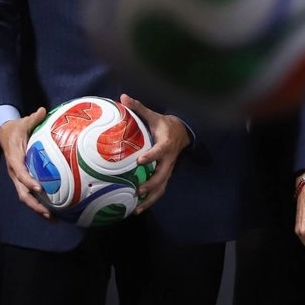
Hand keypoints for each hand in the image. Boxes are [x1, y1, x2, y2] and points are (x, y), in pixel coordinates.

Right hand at [0, 107, 49, 217]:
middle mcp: (15, 171)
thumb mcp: (23, 122)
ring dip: (38, 209)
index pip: (20, 172)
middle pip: (22, 192)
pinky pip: (29, 194)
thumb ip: (33, 118)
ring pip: (25, 197)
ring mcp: (18, 178)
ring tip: (53, 219)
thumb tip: (43, 110)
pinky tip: (52, 212)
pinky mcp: (23, 180)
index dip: (28, 181)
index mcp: (14, 158)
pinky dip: (39, 204)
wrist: (4, 134)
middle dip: (35, 205)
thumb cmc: (16, 129)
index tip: (39, 188)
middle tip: (49, 214)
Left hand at [123, 96, 190, 213]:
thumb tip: (123, 97)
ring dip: (151, 198)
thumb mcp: (153, 115)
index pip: (160, 151)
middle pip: (163, 175)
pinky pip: (160, 189)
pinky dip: (150, 200)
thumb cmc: (164, 125)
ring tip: (138, 208)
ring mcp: (168, 169)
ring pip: (162, 186)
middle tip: (138, 190)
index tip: (140, 161)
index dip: (151, 156)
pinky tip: (138, 208)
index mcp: (166, 144)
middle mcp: (168, 159)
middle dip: (151, 184)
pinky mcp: (165, 175)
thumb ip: (139, 108)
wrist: (181, 133)